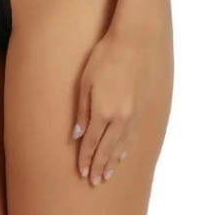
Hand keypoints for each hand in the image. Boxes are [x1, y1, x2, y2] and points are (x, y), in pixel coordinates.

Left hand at [72, 25, 157, 185]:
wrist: (136, 41)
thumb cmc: (106, 55)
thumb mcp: (86, 80)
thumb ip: (82, 109)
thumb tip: (77, 133)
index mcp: (102, 110)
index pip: (91, 142)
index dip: (86, 157)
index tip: (82, 170)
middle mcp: (119, 117)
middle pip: (107, 149)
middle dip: (99, 166)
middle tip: (94, 180)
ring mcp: (134, 114)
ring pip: (122, 146)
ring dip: (113, 161)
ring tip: (107, 174)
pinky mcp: (144, 108)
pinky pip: (133, 135)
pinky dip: (126, 148)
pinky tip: (122, 154)